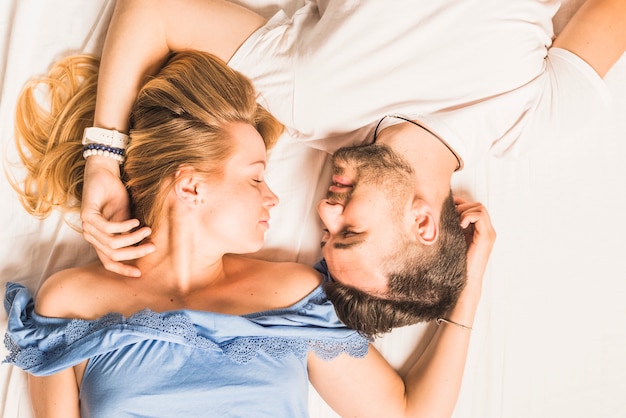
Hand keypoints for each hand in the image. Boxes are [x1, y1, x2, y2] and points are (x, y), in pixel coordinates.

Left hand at [80, 156, 154, 276]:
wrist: (103, 175)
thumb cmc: (115, 196)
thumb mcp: (126, 219)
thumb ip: (130, 234)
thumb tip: (146, 248)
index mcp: (100, 240)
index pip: (109, 262)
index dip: (123, 270)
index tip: (140, 273)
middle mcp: (92, 237)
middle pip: (113, 255)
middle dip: (135, 253)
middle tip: (153, 247)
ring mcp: (88, 227)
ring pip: (112, 243)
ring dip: (133, 238)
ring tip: (148, 230)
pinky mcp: (88, 216)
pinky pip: (109, 228)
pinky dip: (125, 226)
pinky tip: (136, 221)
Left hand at [446, 196, 495, 323]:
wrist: (462, 282)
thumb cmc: (453, 263)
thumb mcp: (450, 240)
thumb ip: (450, 226)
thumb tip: (437, 211)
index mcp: (478, 230)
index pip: (472, 207)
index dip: (460, 204)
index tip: (446, 210)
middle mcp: (486, 230)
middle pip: (477, 205)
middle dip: (461, 206)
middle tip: (450, 217)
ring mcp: (488, 233)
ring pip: (479, 208)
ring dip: (464, 211)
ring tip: (455, 223)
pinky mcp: (487, 237)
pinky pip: (479, 215)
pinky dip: (468, 216)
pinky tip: (459, 226)